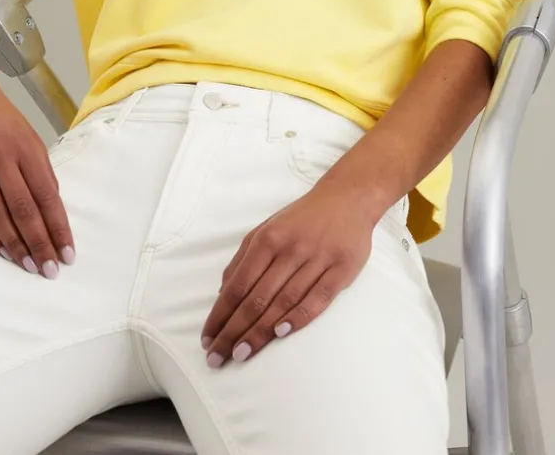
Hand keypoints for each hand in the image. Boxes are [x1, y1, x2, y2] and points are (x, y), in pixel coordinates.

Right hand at [0, 67, 75, 278]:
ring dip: (15, 245)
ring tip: (28, 265)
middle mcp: (3, 159)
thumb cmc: (3, 118)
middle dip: (39, 243)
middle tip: (50, 268)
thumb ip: (42, 171)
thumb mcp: (32, 137)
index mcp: (28, 149)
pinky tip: (2, 249)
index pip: (48, 196)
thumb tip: (53, 205)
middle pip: (24, 210)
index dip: (58, 227)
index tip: (68, 251)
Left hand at [200, 182, 376, 366]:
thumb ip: (243, 259)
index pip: (238, 284)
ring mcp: (317, 259)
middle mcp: (289, 249)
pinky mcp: (341, 269)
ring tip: (242, 354)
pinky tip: (281, 334)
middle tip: (217, 357)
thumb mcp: (266, 229)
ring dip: (260, 331)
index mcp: (267, 239)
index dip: (220, 314)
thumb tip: (221, 293)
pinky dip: (299, 317)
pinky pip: (318, 298)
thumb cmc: (301, 219)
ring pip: (283, 302)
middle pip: (257, 297)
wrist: (347, 198)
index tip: (207, 338)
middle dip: (234, 330)